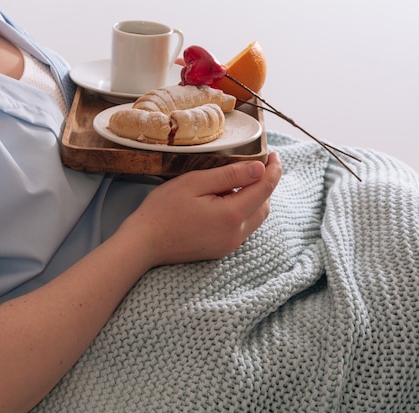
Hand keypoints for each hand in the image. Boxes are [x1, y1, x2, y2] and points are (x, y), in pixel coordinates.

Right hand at [121, 152, 281, 265]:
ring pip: (255, 219)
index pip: (265, 188)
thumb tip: (260, 168)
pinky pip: (243, 229)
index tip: (274, 154)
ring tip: (241, 181)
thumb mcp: (195, 183)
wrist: (144, 243)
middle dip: (266, 184)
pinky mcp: (220, 250)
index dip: (273, 169)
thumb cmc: (163, 210)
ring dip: (255, 199)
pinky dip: (243, 212)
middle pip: (264, 206)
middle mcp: (236, 234)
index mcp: (232, 215)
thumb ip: (229, 175)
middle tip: (258, 165)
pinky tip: (227, 201)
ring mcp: (229, 245)